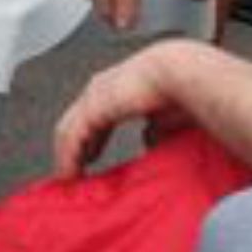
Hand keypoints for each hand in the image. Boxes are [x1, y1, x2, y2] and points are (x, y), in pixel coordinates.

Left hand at [53, 42, 194, 176]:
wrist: (181, 74)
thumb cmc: (183, 90)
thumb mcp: (166, 119)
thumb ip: (154, 132)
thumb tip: (148, 143)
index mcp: (118, 89)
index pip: (95, 117)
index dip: (91, 140)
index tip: (88, 157)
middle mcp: (100, 90)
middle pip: (76, 123)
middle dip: (74, 149)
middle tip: (73, 171)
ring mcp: (92, 96)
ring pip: (69, 130)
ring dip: (67, 155)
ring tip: (69, 177)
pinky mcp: (90, 107)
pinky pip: (71, 137)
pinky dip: (68, 157)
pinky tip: (69, 173)